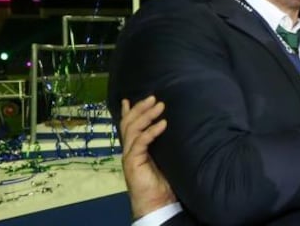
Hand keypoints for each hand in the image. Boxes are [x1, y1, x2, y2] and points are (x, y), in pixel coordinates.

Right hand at [120, 96, 176, 219]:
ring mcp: (129, 155)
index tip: (129, 99)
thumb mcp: (163, 156)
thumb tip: (170, 126)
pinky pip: (141, 142)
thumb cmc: (162, 180)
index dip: (128, 111)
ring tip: (159, 105)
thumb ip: (162, 142)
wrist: (156, 202)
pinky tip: (162, 124)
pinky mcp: (132, 162)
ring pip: (133, 129)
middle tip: (153, 97)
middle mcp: (129, 149)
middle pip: (129, 123)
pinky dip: (151, 131)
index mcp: (135, 147)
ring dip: (146, 115)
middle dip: (140, 108)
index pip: (128, 125)